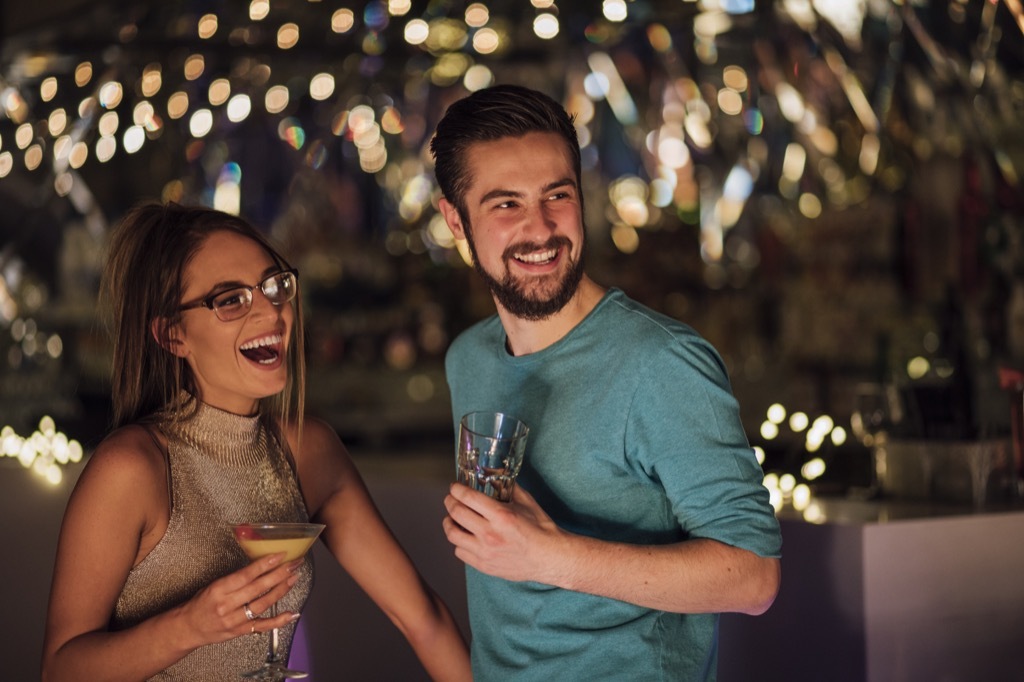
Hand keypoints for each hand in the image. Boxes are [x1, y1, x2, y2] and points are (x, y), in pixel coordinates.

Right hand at [173, 553, 301, 647]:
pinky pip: (262, 626)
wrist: (187, 627)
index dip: (264, 564)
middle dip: (279, 574)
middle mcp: (227, 605)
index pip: (246, 575)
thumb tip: (261, 565)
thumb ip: (236, 578)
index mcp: (219, 589)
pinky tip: (291, 613)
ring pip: (262, 605)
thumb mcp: (213, 584)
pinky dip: (278, 621)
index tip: (280, 555)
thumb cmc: (201, 603)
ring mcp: (234, 620)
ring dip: (280, 591)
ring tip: (293, 579)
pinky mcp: (239, 632)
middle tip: (294, 564)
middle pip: (257, 589)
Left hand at [442, 483, 562, 583]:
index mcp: (501, 515)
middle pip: (456, 513)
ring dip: (449, 523)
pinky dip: (458, 542)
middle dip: (449, 502)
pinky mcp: (484, 565)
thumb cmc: (541, 529)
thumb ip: (509, 487)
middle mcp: (490, 534)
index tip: (454, 487)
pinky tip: (464, 537)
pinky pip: (459, 552)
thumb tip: (495, 474)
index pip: (468, 497)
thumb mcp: (526, 502)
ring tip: (452, 518)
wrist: (549, 557)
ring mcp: (485, 552)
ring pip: (452, 534)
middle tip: (451, 499)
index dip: (456, 489)